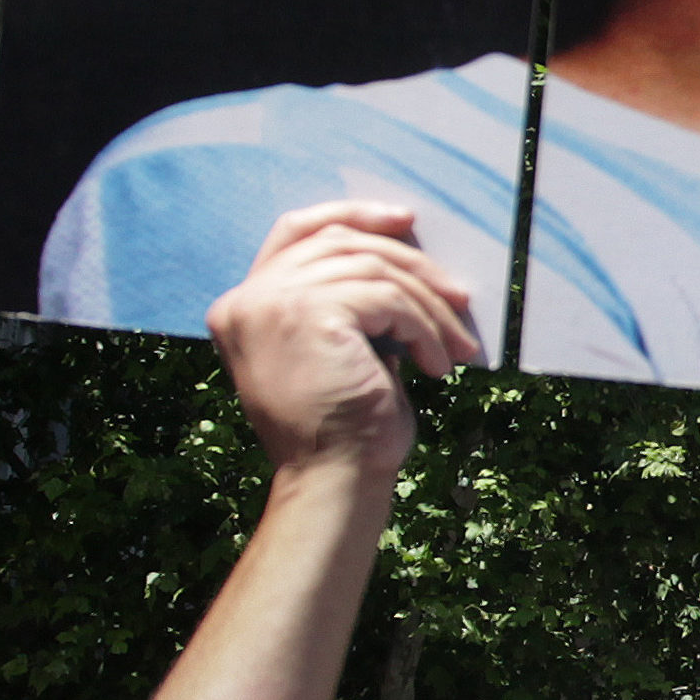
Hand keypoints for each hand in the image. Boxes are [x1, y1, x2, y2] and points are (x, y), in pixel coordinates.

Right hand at [206, 203, 478, 481]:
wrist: (333, 483)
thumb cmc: (343, 433)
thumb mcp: (338, 355)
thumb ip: (348, 306)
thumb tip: (407, 265)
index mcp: (242, 307)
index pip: (294, 232)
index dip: (350, 215)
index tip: (403, 221)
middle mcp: (247, 300)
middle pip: (340, 244)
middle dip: (408, 263)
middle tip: (457, 292)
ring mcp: (271, 303)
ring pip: (373, 270)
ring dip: (427, 307)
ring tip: (457, 345)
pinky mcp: (307, 313)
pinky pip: (386, 299)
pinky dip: (424, 328)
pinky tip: (439, 363)